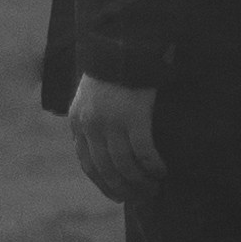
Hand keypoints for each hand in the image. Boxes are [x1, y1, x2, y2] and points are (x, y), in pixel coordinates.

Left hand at [68, 77, 165, 202]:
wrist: (124, 43)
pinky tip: (162, 171)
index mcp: (78, 121)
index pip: (88, 164)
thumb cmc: (111, 69)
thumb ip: (90, 120)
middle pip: (106, 170)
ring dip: (140, 183)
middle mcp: (91, 125)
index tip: (118, 197)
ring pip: (124, 166)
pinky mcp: (134, 117)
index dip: (103, 185)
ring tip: (154, 189)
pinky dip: (153, 167)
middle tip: (141, 198)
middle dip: (125, 189)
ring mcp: (112, 122)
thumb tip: (97, 148)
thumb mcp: (89, 95)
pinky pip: (143, 153)